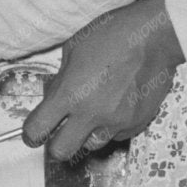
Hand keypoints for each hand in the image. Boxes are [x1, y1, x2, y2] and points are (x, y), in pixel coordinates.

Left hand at [22, 0, 183, 161]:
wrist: (155, 37)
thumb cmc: (112, 35)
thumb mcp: (73, 50)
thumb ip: (60, 80)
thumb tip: (54, 97)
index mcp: (69, 93)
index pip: (37, 129)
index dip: (31, 133)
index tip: (34, 132)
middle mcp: (91, 113)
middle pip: (61, 152)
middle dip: (56, 145)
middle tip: (60, 133)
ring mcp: (116, 122)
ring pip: (91, 145)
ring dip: (87, 134)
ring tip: (94, 112)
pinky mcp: (136, 124)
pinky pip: (116, 135)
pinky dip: (111, 126)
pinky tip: (116, 105)